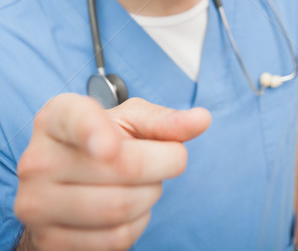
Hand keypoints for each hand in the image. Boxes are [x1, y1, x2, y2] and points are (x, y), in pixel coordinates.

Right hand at [14, 94, 210, 250]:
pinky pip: (114, 239)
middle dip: (162, 163)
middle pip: (120, 168)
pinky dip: (137, 224)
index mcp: (56, 117)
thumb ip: (164, 121)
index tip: (110, 146)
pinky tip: (130, 207)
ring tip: (143, 183)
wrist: (67, 181)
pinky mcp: (48, 241)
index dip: (94, 133)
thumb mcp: (130, 120)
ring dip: (151, 195)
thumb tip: (202, 119)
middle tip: (165, 158)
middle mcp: (38, 159)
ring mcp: (36, 203)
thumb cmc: (105, 140)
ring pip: (119, 208)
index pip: (75, 120)